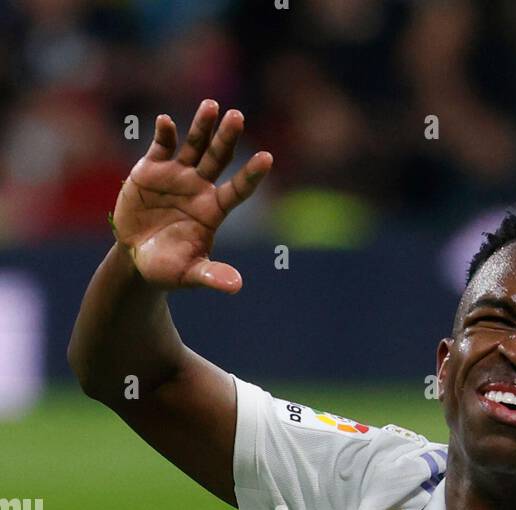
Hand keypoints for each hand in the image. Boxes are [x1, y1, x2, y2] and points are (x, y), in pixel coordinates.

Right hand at [111, 99, 271, 293]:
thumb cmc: (168, 268)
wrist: (136, 258)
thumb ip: (211, 276)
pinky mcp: (152, 168)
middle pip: (218, 158)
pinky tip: (167, 123)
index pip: (238, 189)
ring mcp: (177, 174)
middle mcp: (200, 187)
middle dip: (227, 138)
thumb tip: (236, 286)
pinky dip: (164, 134)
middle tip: (237, 117)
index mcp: (213, 210)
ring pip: (194, 145)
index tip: (267, 159)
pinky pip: (161, 146)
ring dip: (202, 126)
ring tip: (211, 106)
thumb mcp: (189, 275)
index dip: (252, 175)